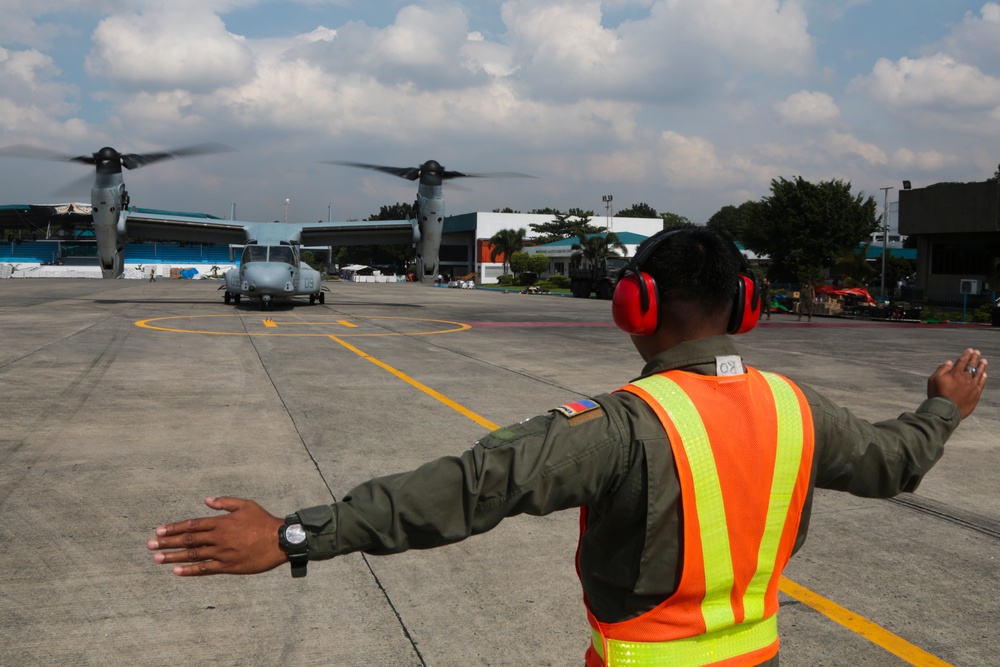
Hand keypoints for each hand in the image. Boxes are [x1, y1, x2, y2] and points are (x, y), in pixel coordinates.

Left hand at [147, 496, 286, 575]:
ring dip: (172, 557)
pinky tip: (176, 571)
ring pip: (193, 555)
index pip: (192, 525)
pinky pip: (205, 569)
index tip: (158, 530)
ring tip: (156, 558)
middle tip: (149, 545)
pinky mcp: (228, 567)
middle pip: (188, 540)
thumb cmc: (264, 521)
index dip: (174, 528)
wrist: (280, 541)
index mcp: (221, 522)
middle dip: (167, 542)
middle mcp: (218, 538)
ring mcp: (222, 553)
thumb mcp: (246, 505)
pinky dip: (189, 570)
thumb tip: (207, 500)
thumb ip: (225, 502)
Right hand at [927, 348, 987, 418]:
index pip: (962, 361)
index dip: (966, 355)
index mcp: (955, 373)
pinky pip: (981, 384)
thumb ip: (942, 369)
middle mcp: (965, 378)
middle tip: (977, 352)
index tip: (970, 350)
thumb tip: (949, 362)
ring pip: (979, 373)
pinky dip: (983, 378)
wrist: (945, 410)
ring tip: (984, 361)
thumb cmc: (937, 394)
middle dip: (975, 358)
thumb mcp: (933, 379)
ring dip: (981, 366)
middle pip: (972, 365)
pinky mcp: (976, 394)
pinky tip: (984, 374)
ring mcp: (972, 386)